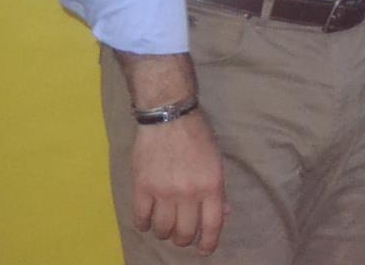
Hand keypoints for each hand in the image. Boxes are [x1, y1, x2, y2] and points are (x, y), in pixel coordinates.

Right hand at [132, 112, 226, 253]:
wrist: (169, 115)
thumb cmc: (197, 135)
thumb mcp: (216, 161)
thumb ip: (218, 189)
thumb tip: (223, 213)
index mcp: (211, 185)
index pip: (212, 225)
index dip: (208, 243)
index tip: (204, 250)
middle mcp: (188, 193)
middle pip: (185, 232)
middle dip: (184, 239)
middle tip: (182, 235)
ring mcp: (163, 192)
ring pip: (162, 230)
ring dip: (164, 233)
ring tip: (165, 226)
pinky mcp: (142, 187)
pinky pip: (141, 218)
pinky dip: (144, 225)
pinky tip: (147, 221)